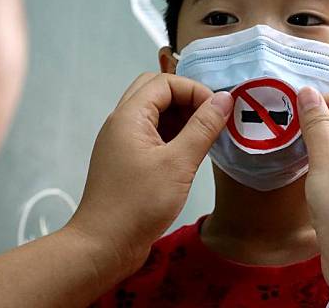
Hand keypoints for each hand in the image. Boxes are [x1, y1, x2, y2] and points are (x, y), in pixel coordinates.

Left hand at [66, 73, 232, 280]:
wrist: (103, 246)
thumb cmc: (139, 204)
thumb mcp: (178, 164)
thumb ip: (203, 128)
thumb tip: (225, 98)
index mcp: (129, 116)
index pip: (164, 82)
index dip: (194, 90)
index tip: (218, 112)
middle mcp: (121, 123)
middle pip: (155, 91)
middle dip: (187, 99)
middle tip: (210, 119)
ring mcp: (122, 142)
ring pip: (153, 113)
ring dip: (180, 117)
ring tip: (206, 135)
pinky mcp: (127, 161)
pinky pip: (151, 134)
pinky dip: (173, 135)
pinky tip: (191, 152)